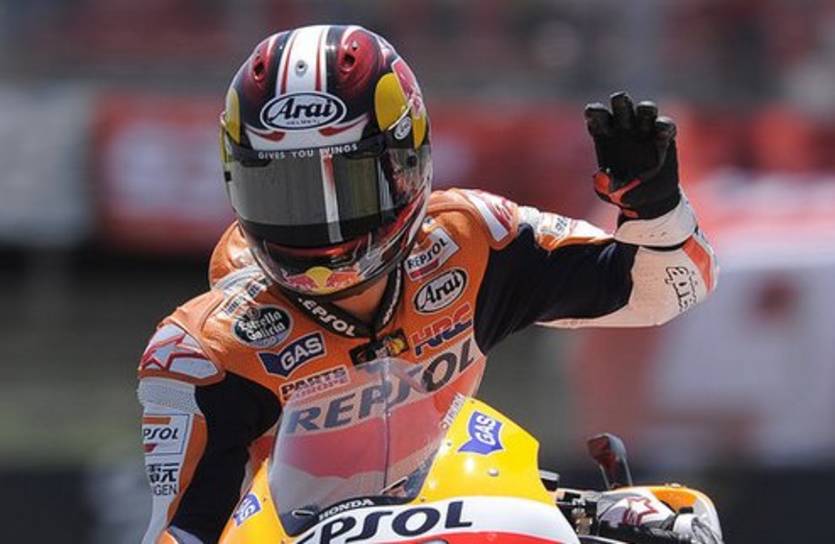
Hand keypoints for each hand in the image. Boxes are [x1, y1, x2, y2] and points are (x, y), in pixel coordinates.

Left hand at [585, 92, 679, 219]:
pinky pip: (666, 126)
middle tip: (619, 100)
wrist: (647, 199)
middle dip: (621, 101)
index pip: (598, 117)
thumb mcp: (609, 193)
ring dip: (646, 109)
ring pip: (646, 109)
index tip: (590, 112)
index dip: (595, 112)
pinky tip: (662, 133)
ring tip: (645, 113)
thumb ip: (603, 185)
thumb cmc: (622, 192)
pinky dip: (664, 126)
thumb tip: (602, 176)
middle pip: (621, 105)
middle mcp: (624, 128)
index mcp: (605, 135)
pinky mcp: (665, 137)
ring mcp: (645, 130)